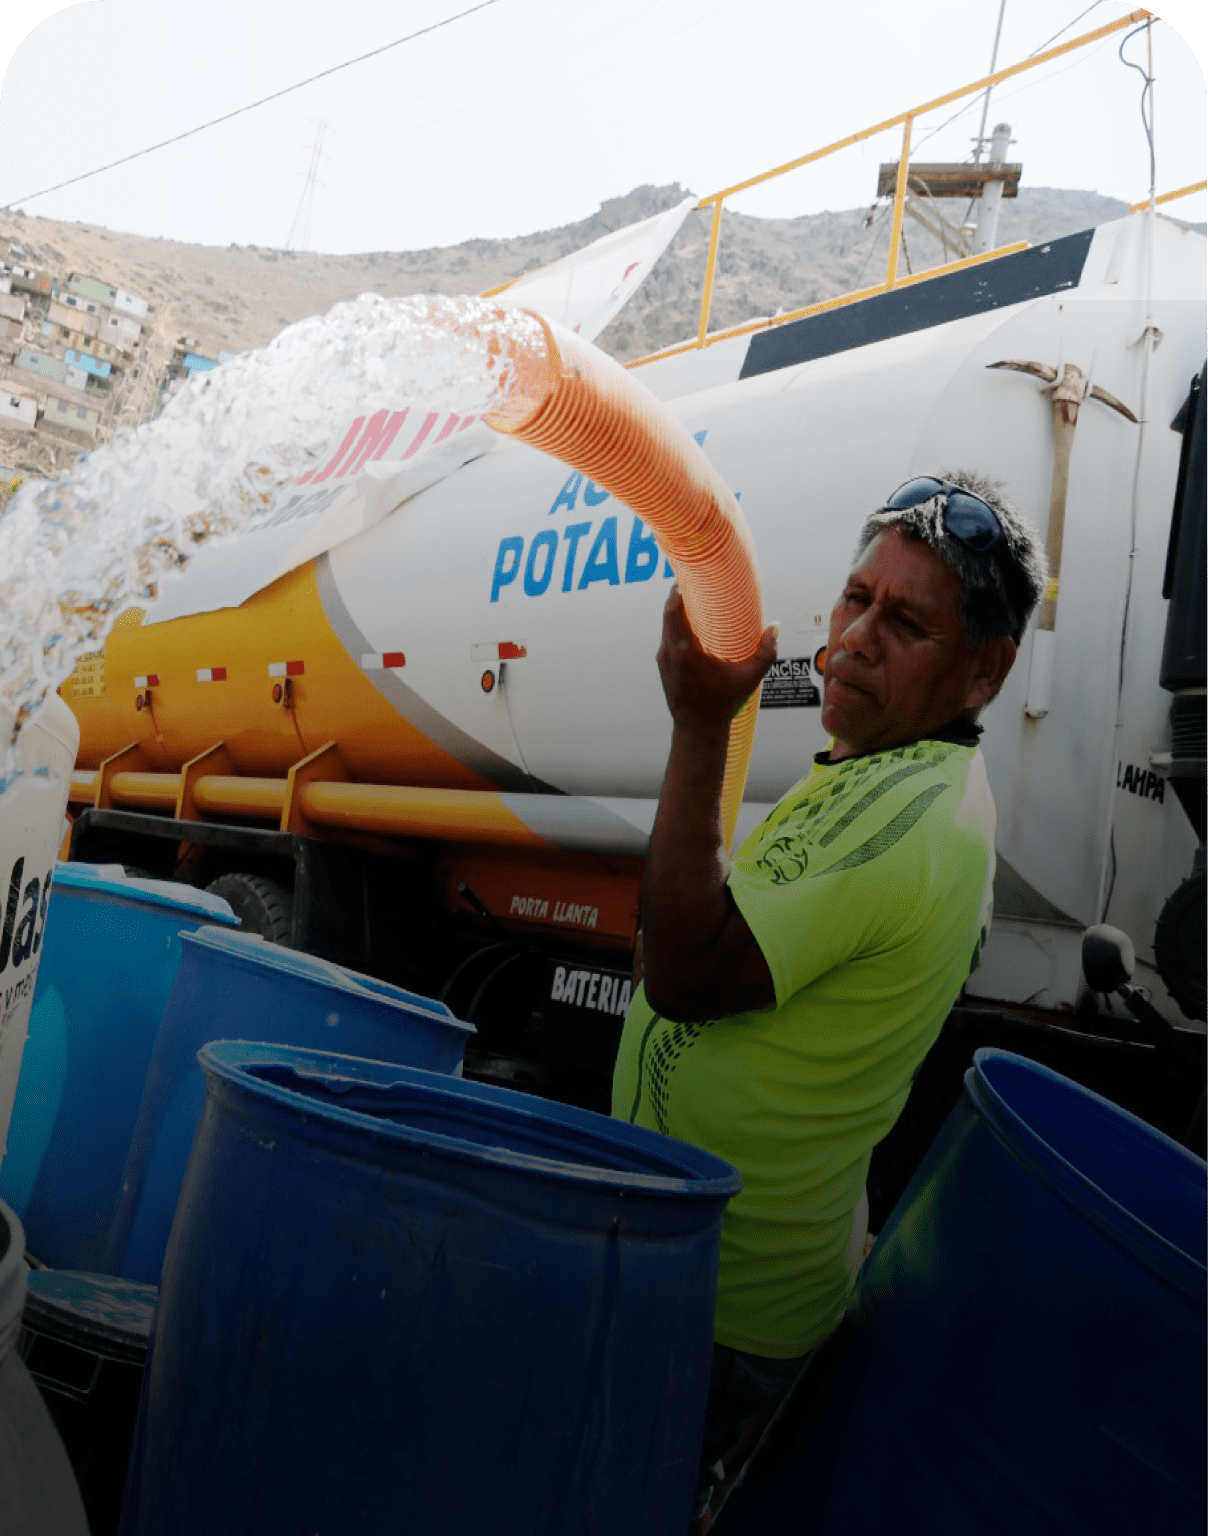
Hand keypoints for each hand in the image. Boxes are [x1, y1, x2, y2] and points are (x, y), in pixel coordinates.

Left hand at [656, 585, 778, 735]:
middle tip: (692, 584)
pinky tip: (690, 629)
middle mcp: (669, 653)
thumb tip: (775, 628)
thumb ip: (765, 653)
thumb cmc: (721, 704)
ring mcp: (664, 661)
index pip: (673, 611)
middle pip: (668, 615)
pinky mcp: (664, 668)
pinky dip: (676, 629)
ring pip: (666, 628)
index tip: (687, 578)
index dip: (677, 592)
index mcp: (684, 651)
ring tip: (693, 602)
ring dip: (677, 614)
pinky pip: (667, 641)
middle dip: (678, 598)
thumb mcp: (748, 678)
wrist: (698, 730)